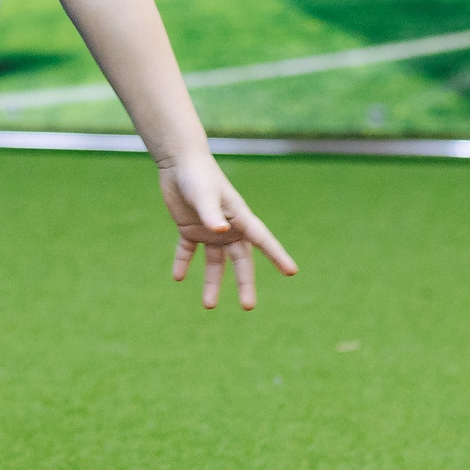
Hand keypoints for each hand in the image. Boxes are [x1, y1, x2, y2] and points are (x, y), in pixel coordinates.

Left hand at [160, 152, 296, 309]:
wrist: (178, 162)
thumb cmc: (197, 175)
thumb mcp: (204, 195)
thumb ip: (211, 213)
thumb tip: (221, 231)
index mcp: (239, 218)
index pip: (262, 241)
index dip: (277, 256)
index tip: (291, 271)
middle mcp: (228, 228)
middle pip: (240, 261)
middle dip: (245, 283)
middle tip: (248, 306)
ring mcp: (209, 230)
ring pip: (215, 263)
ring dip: (212, 283)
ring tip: (209, 306)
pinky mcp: (190, 229)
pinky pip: (188, 252)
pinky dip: (183, 263)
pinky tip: (178, 277)